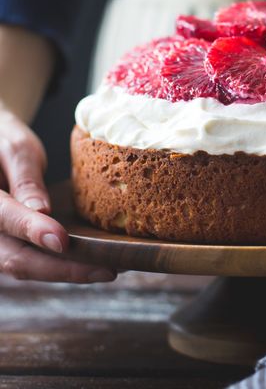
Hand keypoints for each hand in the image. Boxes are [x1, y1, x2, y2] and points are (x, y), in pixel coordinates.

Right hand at [0, 107, 116, 282]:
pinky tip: (90, 265)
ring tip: (106, 270)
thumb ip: (26, 180)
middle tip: (106, 271)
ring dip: (65, 273)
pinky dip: (58, 267)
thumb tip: (41, 210)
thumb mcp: (16, 149)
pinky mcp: (6, 245)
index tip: (62, 241)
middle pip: (16, 259)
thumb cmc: (4, 140)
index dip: (35, 232)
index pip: (6, 219)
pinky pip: (29, 261)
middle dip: (62, 269)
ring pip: (24, 267)